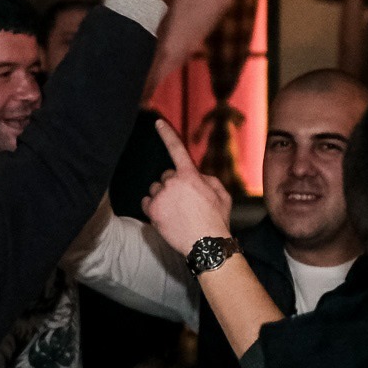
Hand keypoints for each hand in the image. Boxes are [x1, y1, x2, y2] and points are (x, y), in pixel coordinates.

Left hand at [142, 118, 232, 256]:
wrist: (206, 244)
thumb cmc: (216, 219)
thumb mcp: (221, 194)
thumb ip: (207, 179)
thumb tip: (195, 176)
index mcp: (190, 175)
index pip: (176, 149)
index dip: (166, 134)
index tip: (157, 122)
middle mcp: (172, 182)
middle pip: (166, 177)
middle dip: (173, 185)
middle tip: (185, 202)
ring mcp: (160, 196)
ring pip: (156, 190)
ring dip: (163, 197)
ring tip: (177, 212)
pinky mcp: (151, 210)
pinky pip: (146, 202)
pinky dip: (153, 207)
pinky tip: (166, 216)